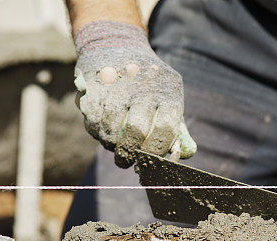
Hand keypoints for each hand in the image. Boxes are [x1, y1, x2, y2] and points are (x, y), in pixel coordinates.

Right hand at [73, 21, 196, 166]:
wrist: (116, 42)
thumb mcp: (169, 95)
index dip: (157, 151)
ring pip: (111, 128)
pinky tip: (102, 130)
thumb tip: (184, 155)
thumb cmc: (149, 81)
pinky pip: (92, 119)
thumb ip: (177, 127)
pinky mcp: (95, 84)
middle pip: (136, 131)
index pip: (166, 129)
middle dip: (131, 153)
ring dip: (111, 144)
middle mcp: (144, 84)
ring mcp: (118, 84)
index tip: (151, 160)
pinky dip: (96, 131)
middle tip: (128, 160)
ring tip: (114, 146)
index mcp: (169, 89)